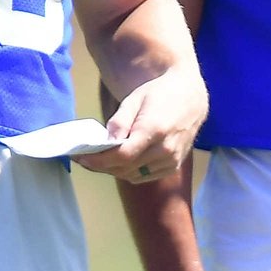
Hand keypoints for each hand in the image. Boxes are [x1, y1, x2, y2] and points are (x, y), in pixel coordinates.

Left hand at [74, 68, 206, 182]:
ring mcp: (172, 160)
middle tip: (84, 157)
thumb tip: (106, 141)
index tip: (79, 157)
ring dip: (114, 169)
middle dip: (101, 165)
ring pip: (132, 175)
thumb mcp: (135, 99)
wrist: (190, 96)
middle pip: (124, 168)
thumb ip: (119, 121)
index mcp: (154, 130)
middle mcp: (165, 149)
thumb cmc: (159, 93)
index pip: (120, 156)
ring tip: (101, 158)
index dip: (97, 160)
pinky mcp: (174, 166)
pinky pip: (144, 177)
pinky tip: (121, 160)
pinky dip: (129, 172)